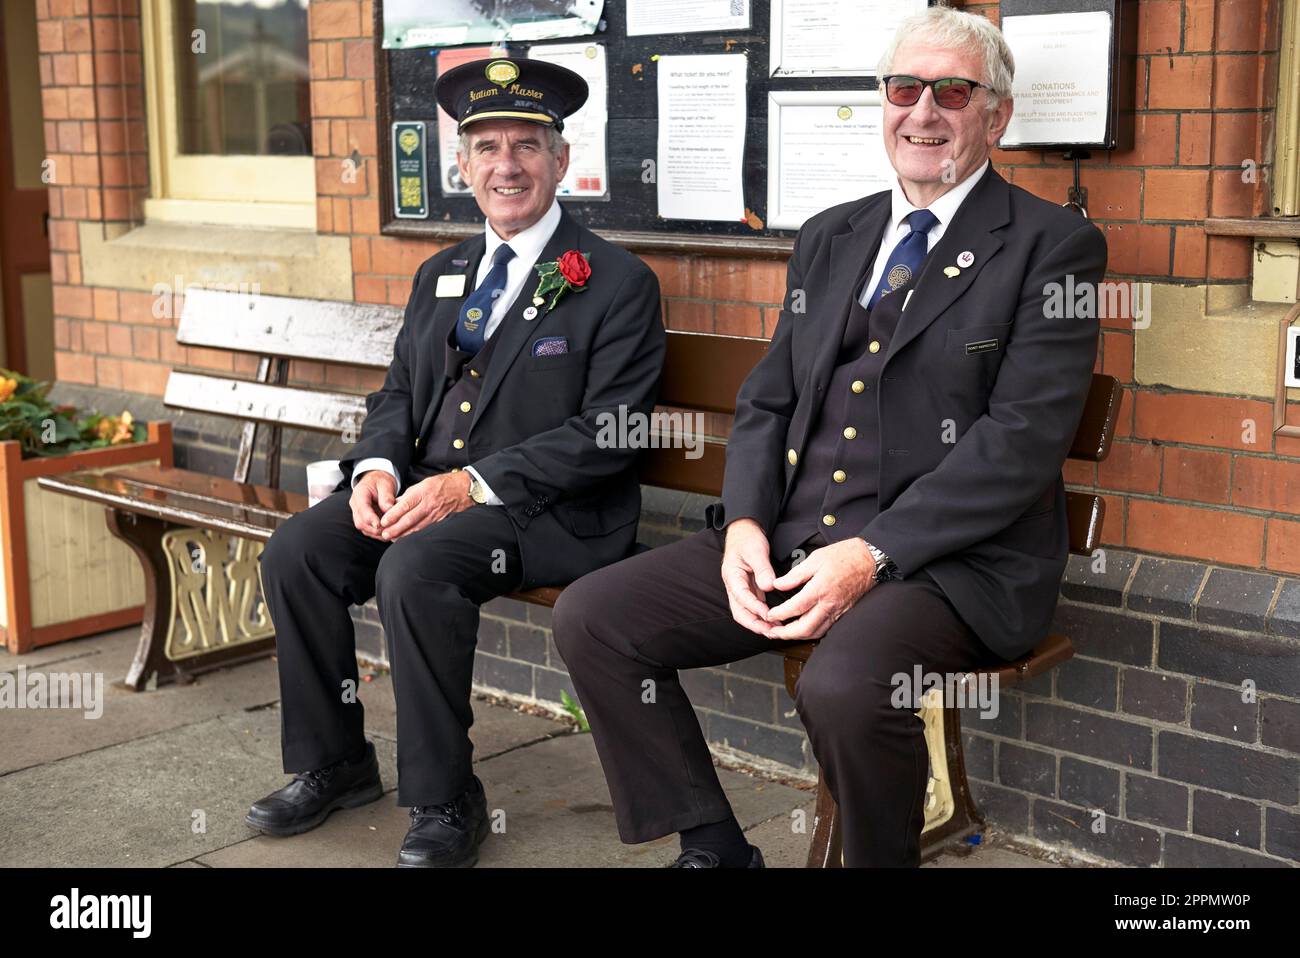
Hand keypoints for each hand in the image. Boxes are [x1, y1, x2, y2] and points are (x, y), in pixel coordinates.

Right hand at [350, 470, 397, 539]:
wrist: (376, 481)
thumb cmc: (380, 482)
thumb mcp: (385, 484)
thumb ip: (386, 497)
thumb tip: (388, 509)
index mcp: (360, 493)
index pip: (362, 508)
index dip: (370, 518)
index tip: (378, 525)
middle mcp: (356, 505)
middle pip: (360, 521)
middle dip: (374, 529)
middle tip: (388, 531)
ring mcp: (358, 513)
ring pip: (363, 527)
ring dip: (376, 533)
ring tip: (390, 533)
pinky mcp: (363, 519)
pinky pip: (368, 529)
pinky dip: (377, 533)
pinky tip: (387, 533)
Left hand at [378, 471, 472, 539]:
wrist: (464, 489)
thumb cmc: (442, 484)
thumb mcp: (423, 484)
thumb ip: (409, 495)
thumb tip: (394, 505)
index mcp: (423, 492)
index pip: (406, 505)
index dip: (393, 514)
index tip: (383, 521)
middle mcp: (429, 504)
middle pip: (410, 519)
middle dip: (396, 528)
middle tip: (384, 534)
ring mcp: (435, 514)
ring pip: (417, 527)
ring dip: (403, 534)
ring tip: (392, 538)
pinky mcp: (440, 521)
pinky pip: (425, 529)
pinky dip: (414, 534)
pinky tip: (406, 538)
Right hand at [720, 519, 778, 637]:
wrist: (744, 530)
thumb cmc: (747, 538)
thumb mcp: (756, 550)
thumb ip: (762, 569)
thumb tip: (769, 586)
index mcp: (732, 575)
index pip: (741, 596)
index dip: (754, 607)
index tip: (767, 614)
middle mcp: (734, 585)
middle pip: (739, 611)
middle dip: (754, 623)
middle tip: (770, 631)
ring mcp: (741, 588)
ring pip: (745, 612)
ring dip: (758, 622)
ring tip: (774, 630)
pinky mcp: (750, 589)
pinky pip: (753, 606)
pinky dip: (762, 615)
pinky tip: (774, 620)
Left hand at [764, 537, 876, 640]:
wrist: (870, 560)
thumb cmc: (846, 556)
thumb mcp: (815, 558)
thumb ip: (795, 575)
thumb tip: (779, 584)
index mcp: (820, 589)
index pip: (795, 608)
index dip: (779, 614)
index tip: (769, 615)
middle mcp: (829, 604)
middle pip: (804, 628)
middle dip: (785, 634)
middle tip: (772, 632)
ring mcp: (838, 611)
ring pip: (815, 632)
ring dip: (798, 636)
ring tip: (784, 633)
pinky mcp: (843, 613)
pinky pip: (825, 628)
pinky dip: (811, 632)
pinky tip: (803, 629)